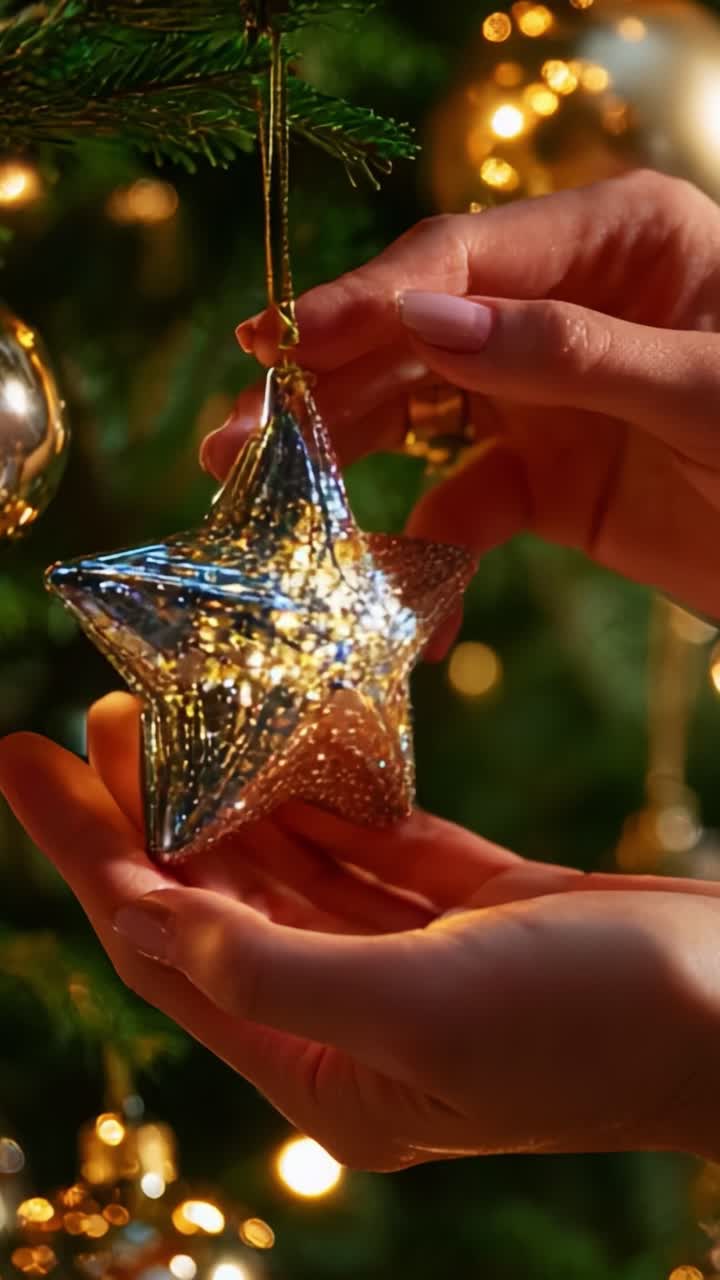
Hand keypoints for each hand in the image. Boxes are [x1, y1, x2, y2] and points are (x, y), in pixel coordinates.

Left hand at [2, 692, 719, 1168]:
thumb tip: (151, 919)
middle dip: (146, 811)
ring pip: (289, 862)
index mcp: (328, 1069)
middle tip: (94, 713)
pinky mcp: (468, 906)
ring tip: (166, 707)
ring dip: (227, 789)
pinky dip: (322, 789)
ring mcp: (412, 957)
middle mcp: (356, 1016)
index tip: (23, 761)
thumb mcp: (430, 1010)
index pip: (168, 951)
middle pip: (217, 899)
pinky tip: (277, 735)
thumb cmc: (605, 1027)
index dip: (88, 856)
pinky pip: (368, 838)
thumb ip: (276, 969)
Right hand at [202, 169, 719, 624]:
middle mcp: (566, 309)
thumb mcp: (701, 388)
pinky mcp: (547, 483)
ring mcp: (549, 398)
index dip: (365, 302)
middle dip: (328, 393)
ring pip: (424, 422)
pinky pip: (464, 510)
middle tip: (235, 444)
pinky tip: (409, 613)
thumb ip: (564, 352)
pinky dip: (430, 559)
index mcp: (616, 240)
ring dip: (351, 468)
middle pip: (421, 340)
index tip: (277, 345)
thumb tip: (420, 325)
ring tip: (271, 510)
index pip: (462, 260)